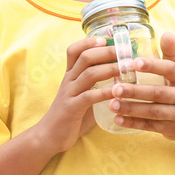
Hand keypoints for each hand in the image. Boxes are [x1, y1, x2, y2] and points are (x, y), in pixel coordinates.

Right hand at [34, 37, 118, 153]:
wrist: (49, 136)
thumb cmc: (71, 116)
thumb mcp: (83, 96)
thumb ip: (96, 87)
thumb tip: (121, 77)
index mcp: (70, 75)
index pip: (74, 50)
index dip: (89, 42)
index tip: (107, 39)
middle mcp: (68, 80)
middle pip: (85, 57)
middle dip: (106, 51)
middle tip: (124, 51)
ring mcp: (69, 93)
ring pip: (89, 74)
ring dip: (110, 69)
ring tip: (126, 68)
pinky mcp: (71, 108)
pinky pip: (89, 96)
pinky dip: (105, 92)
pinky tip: (117, 92)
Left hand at [108, 32, 174, 142]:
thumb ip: (170, 54)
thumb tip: (167, 33)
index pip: (170, 69)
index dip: (152, 66)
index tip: (134, 63)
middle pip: (158, 93)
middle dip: (135, 91)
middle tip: (115, 88)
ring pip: (153, 112)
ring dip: (131, 108)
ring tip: (112, 104)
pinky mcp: (170, 129)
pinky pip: (150, 126)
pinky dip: (133, 123)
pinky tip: (117, 119)